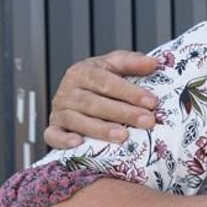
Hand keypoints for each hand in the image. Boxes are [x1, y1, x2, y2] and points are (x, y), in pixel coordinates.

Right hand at [45, 50, 159, 148]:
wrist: (77, 96)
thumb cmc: (100, 82)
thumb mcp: (114, 67)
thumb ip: (131, 63)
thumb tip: (152, 63)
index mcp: (82, 72)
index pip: (106, 81)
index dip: (129, 92)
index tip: (151, 102)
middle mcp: (67, 91)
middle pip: (95, 103)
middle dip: (123, 113)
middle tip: (147, 121)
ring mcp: (59, 111)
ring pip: (78, 120)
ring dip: (100, 129)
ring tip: (122, 136)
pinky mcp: (53, 129)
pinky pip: (54, 135)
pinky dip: (64, 140)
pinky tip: (79, 143)